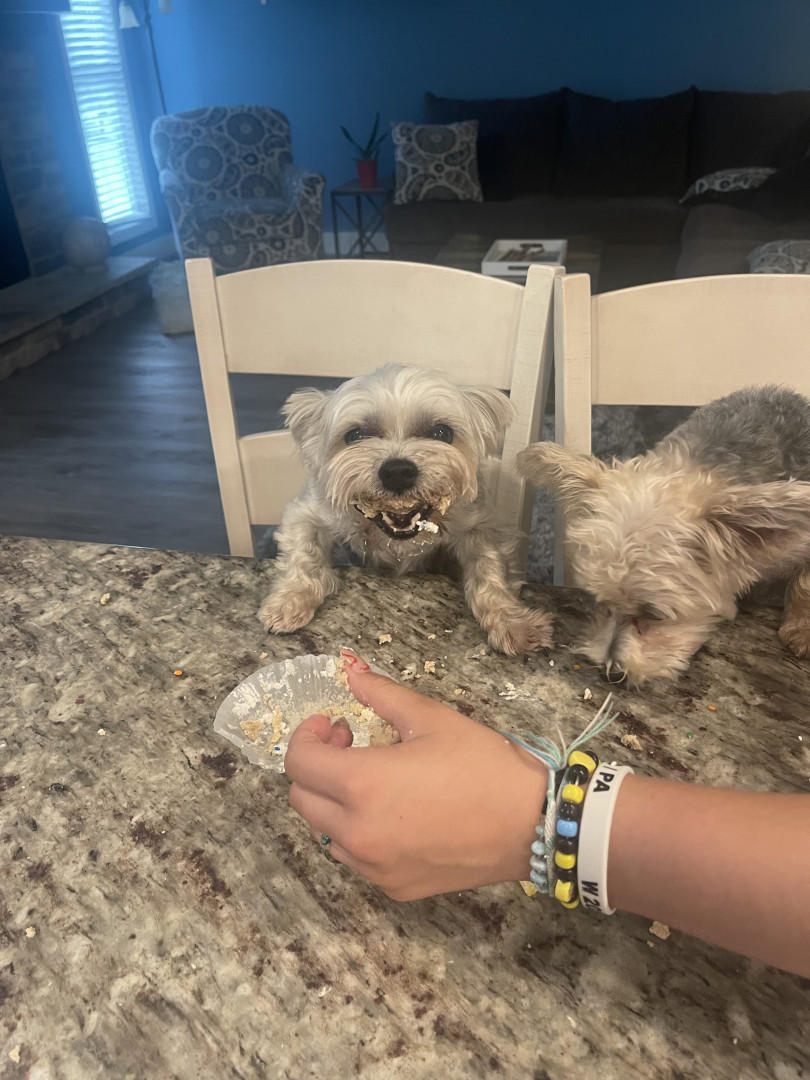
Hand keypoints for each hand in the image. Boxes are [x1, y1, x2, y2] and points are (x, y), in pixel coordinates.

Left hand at [285, 650, 547, 899]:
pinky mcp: (393, 887)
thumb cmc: (485, 766)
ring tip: (370, 779)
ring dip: (332, 801)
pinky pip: (354, 858)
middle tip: (350, 744)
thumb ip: (383, 695)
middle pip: (301, 799)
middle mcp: (358, 832)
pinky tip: (391, 813)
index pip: (298, 763)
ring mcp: (373, 866)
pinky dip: (357, 832)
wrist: (533, 824)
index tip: (332, 723)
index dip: (306, 736)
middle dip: (316, 766)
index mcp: (362, 784)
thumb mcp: (432, 718)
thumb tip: (353, 675)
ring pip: (323, 832)